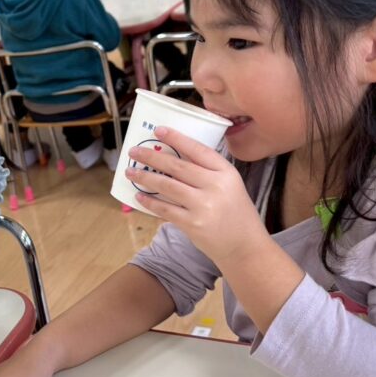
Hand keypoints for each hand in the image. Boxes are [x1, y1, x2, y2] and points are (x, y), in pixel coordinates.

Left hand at [124, 127, 266, 265]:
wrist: (244, 246)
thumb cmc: (235, 212)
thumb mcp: (229, 185)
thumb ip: (207, 172)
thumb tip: (173, 157)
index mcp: (226, 172)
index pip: (198, 149)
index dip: (176, 138)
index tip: (158, 130)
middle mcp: (215, 186)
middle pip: (177, 166)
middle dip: (152, 157)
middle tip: (134, 151)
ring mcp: (203, 206)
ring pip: (167, 185)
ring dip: (145, 178)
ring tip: (130, 172)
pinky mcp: (192, 224)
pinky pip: (165, 209)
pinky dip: (150, 202)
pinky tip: (139, 197)